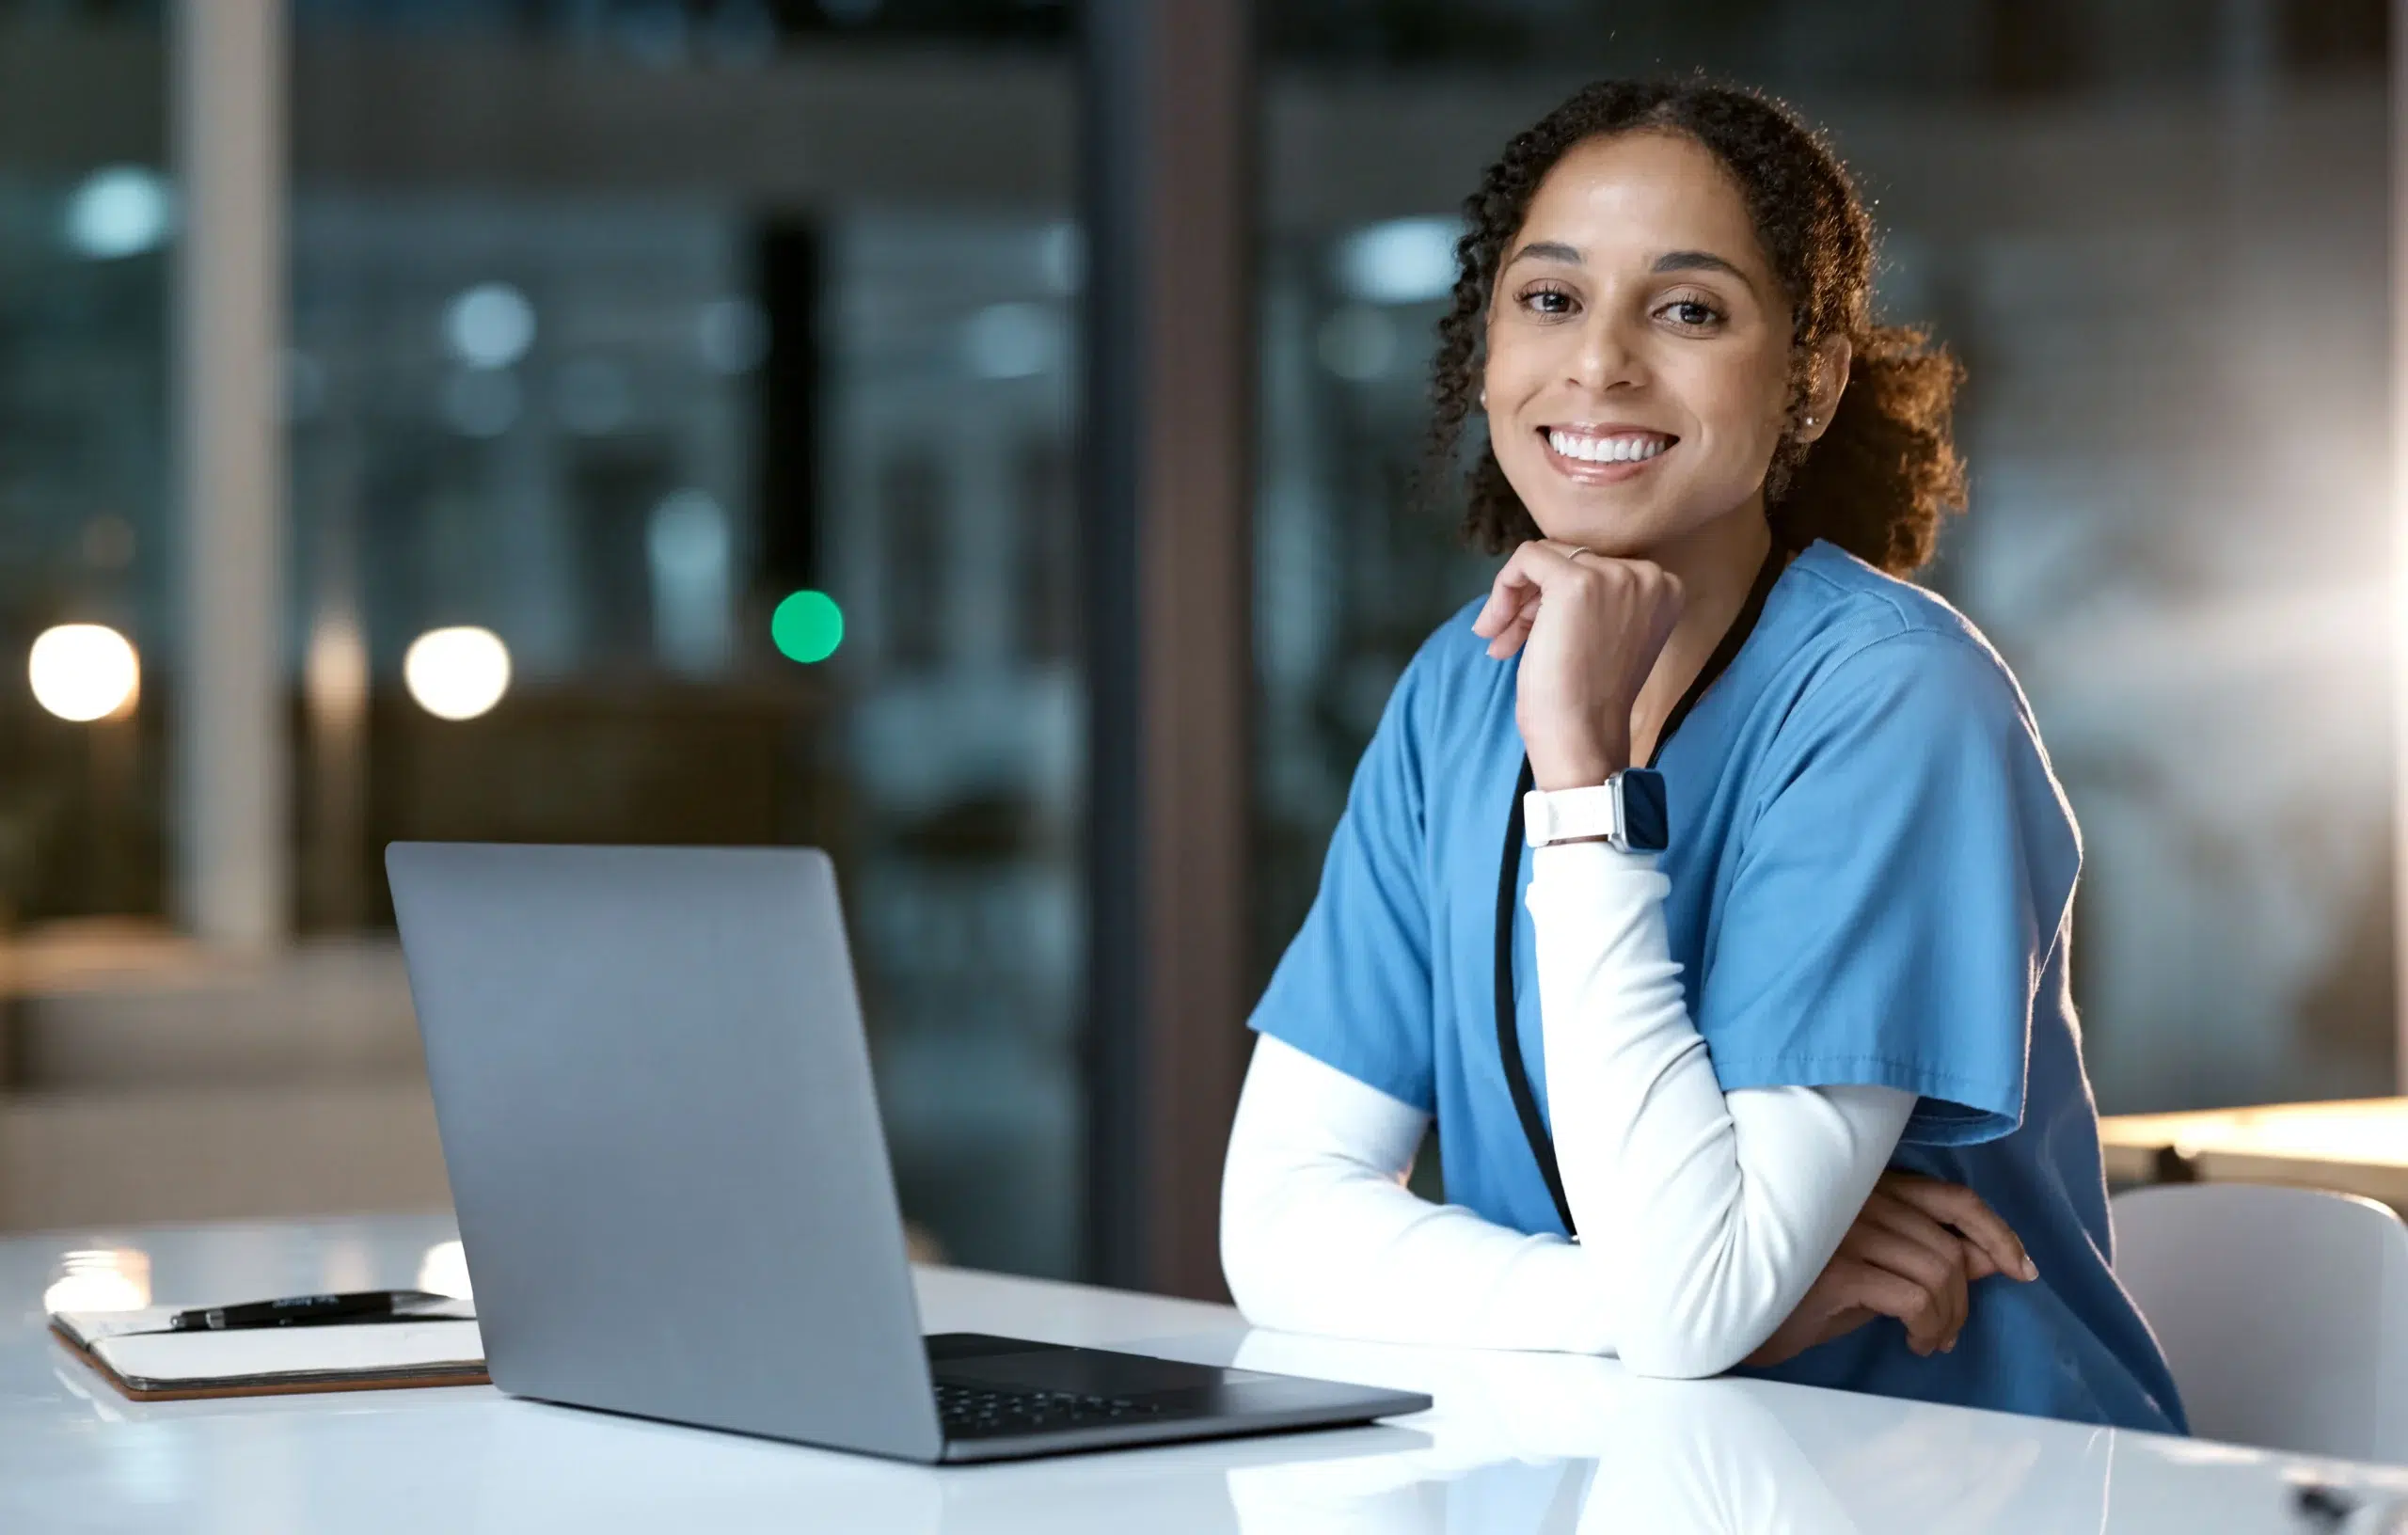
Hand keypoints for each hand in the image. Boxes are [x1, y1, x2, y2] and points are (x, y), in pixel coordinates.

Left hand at [1470, 541, 1682, 790]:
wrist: (1582, 738)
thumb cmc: (1587, 701)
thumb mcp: (1604, 637)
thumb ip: (1594, 601)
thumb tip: (1539, 574)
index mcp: (1665, 589)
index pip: (1598, 568)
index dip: (1557, 599)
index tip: (1535, 634)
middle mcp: (1648, 575)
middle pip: (1571, 560)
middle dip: (1532, 600)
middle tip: (1507, 640)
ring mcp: (1614, 576)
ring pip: (1545, 559)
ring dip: (1514, 600)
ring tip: (1498, 641)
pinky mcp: (1576, 582)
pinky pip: (1526, 558)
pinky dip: (1503, 587)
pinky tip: (1493, 626)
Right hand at [1745, 1172, 2037, 1367]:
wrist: (1732, 1314)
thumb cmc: (1798, 1290)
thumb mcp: (1871, 1270)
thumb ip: (1927, 1256)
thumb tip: (1990, 1259)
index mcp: (1867, 1188)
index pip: (1953, 1197)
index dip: (1998, 1232)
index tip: (2022, 1270)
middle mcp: (1857, 1199)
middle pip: (1950, 1246)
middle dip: (1965, 1300)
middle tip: (1948, 1334)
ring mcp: (1845, 1230)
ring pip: (1938, 1273)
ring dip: (1948, 1319)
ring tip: (1930, 1341)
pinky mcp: (1835, 1268)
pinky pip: (1913, 1299)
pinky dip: (1928, 1326)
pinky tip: (1914, 1342)